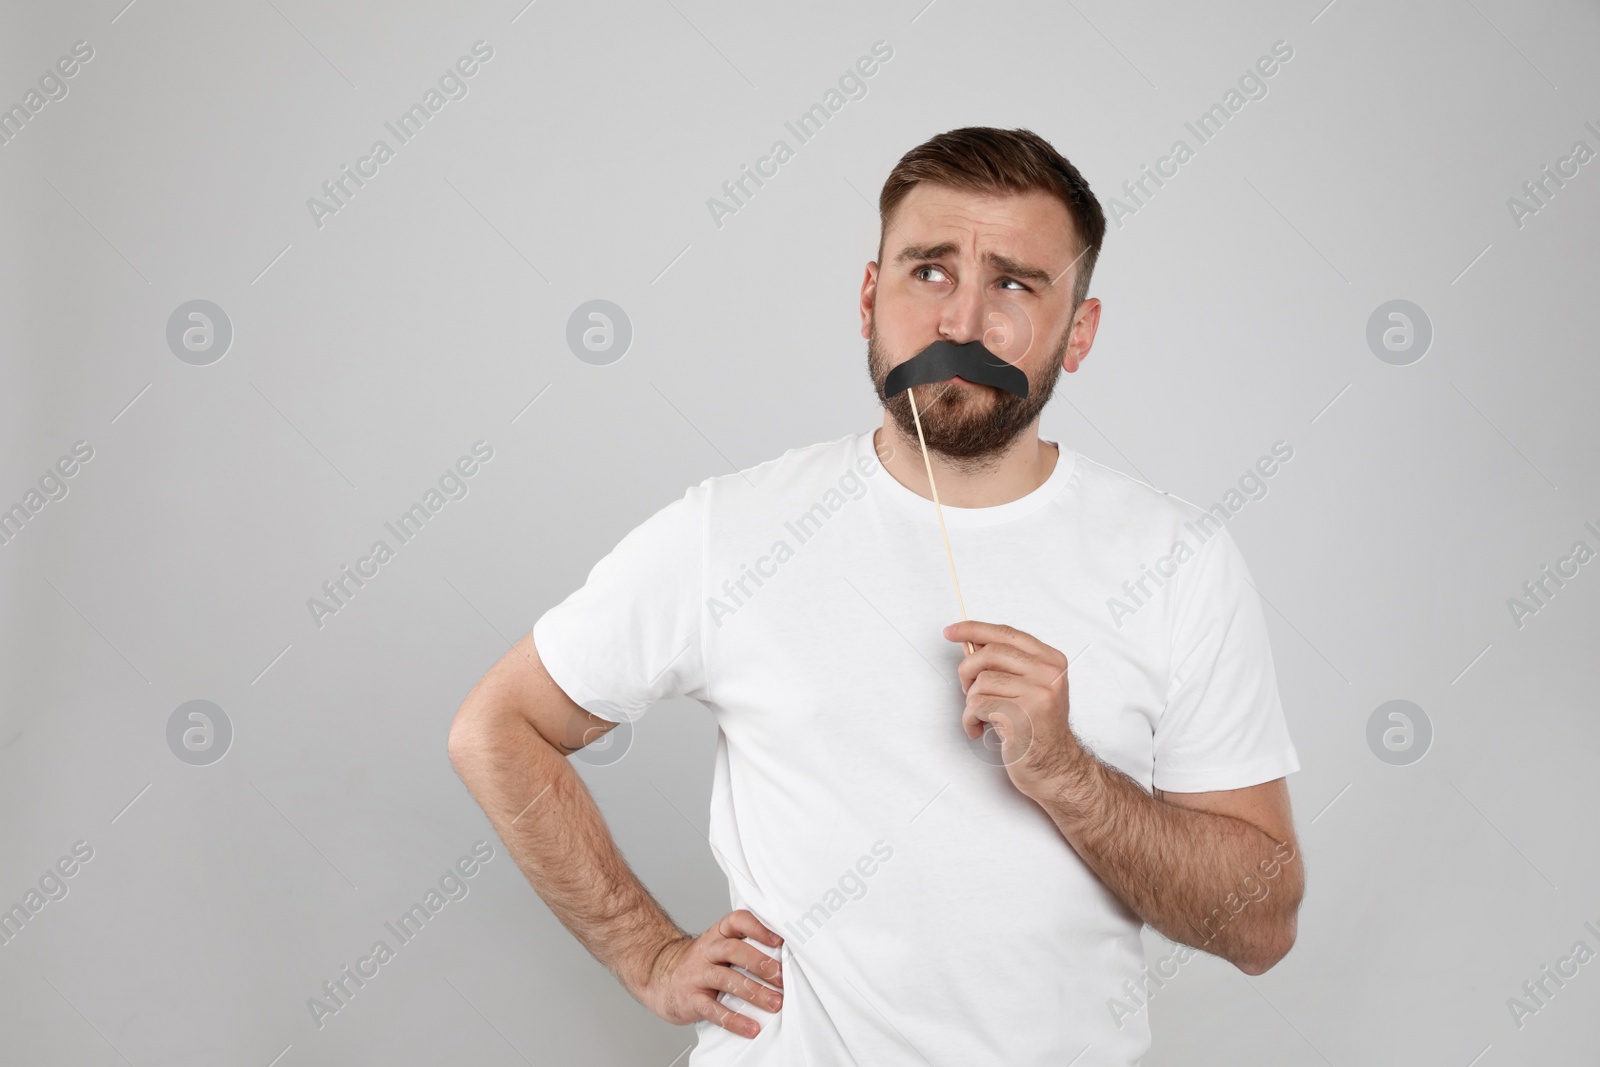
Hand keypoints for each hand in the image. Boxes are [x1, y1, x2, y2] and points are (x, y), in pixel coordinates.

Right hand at [635, 910, 783, 1038]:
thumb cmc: (700, 963)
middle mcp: (707, 951)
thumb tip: (786, 960)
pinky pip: (713, 1010)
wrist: (659, 976)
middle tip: (781, 977)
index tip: (779, 941)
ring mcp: (697, 975)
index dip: (758, 928)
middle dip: (760, 963)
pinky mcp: (690, 999)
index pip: (737, 921)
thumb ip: (745, 947)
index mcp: (717, 935)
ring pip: (726, 979)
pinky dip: (734, 1020)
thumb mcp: (718, 947)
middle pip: (734, 950)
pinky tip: (751, 1027)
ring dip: (754, 992)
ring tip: (775, 1003)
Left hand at [944, 620, 1088, 800]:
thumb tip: (969, 642)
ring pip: (981, 682)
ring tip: (982, 717)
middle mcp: (1049, 673)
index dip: (974, 629)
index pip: (1006, 634)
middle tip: (966, 690)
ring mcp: (1038, 693)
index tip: (950, 631)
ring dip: (971, 702)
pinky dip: (970, 719)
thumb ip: (1002, 664)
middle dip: (967, 671)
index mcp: (1051, 660)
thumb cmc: (1036, 729)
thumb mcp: (1025, 688)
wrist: (1055, 768)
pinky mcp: (1023, 715)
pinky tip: (979, 730)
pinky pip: (977, 706)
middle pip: (990, 653)